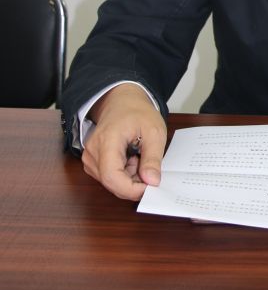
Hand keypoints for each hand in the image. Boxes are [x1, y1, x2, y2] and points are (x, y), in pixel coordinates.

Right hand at [80, 84, 167, 201]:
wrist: (122, 101)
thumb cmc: (138, 113)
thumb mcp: (155, 131)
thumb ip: (153, 158)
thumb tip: (152, 182)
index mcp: (107, 140)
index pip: (112, 177)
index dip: (131, 188)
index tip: (151, 185)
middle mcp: (92, 151)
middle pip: (111, 183)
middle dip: (134, 183)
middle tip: (149, 166)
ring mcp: (90, 157)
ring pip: (111, 183)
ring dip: (129, 178)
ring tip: (139, 157)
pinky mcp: (92, 161)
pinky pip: (108, 178)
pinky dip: (124, 175)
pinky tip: (131, 160)